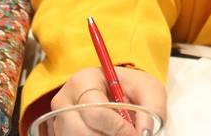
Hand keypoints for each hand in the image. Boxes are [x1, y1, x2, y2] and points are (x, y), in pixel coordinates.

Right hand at [47, 67, 165, 134]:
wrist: (122, 94)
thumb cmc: (133, 88)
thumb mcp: (149, 90)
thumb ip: (152, 107)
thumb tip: (144, 132)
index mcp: (83, 80)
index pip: (96, 111)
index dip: (118, 127)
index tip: (135, 132)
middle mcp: (64, 100)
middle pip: (80, 131)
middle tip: (128, 135)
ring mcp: (58, 119)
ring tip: (117, 133)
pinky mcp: (60, 133)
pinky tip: (107, 134)